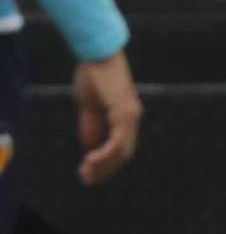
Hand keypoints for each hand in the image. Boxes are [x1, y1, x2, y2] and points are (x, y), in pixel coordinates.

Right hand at [73, 51, 141, 183]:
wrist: (97, 54)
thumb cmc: (94, 75)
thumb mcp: (90, 106)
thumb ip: (92, 126)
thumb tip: (91, 146)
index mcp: (125, 118)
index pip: (120, 148)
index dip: (106, 162)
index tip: (88, 172)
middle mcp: (131, 119)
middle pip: (123, 154)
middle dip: (105, 169)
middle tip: (87, 179)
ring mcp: (130, 116)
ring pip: (122, 151)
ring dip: (104, 165)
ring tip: (87, 173)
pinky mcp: (125, 112)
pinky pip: (119, 140)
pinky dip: (107, 152)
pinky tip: (92, 159)